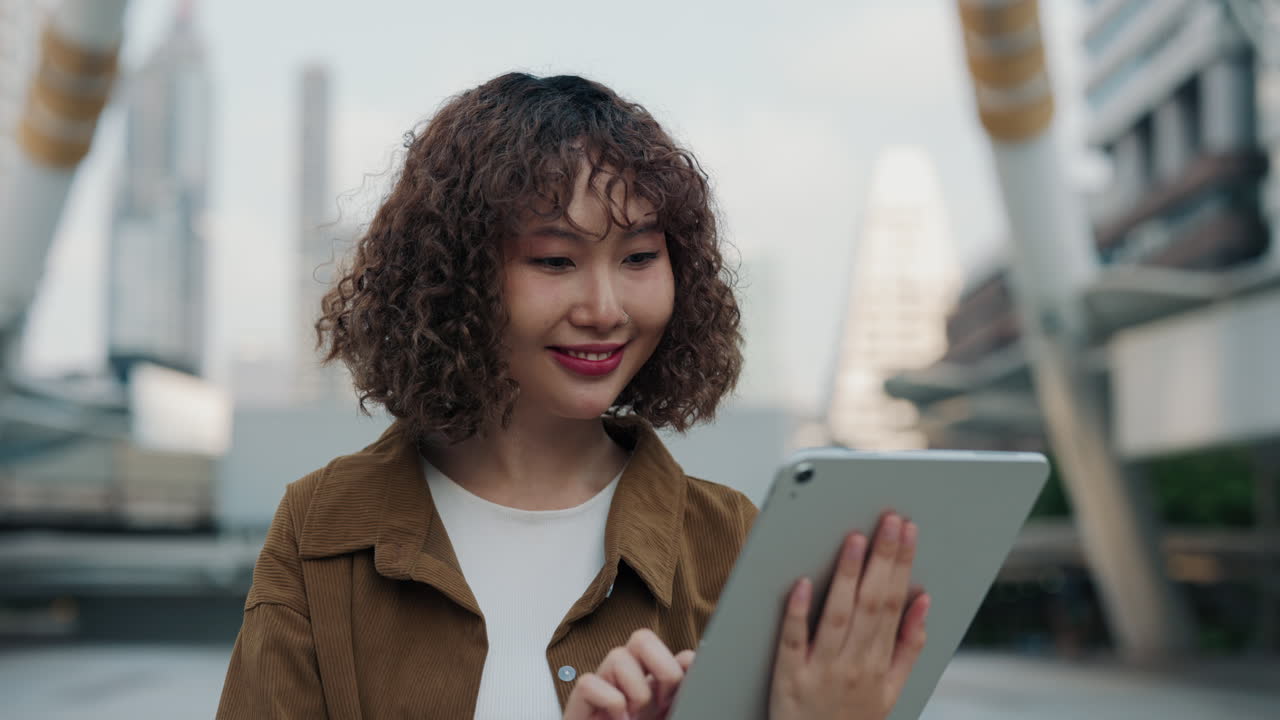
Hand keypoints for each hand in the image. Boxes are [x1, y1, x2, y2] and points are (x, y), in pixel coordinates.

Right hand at [563, 629, 695, 719]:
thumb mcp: (670, 718)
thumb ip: (683, 698)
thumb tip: (690, 662)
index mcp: (657, 687)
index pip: (675, 654)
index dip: (683, 668)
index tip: (682, 697)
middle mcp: (631, 681)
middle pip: (642, 639)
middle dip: (660, 666)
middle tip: (662, 701)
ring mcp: (604, 687)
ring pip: (617, 655)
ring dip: (633, 690)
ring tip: (634, 718)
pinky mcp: (580, 701)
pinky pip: (590, 682)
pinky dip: (608, 703)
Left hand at [768, 511, 928, 719]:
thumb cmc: (851, 718)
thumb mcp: (892, 692)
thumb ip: (909, 647)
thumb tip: (923, 602)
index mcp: (879, 664)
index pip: (893, 603)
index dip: (901, 564)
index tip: (907, 530)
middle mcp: (853, 664)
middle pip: (871, 603)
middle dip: (882, 558)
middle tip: (888, 520)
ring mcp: (820, 669)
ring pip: (836, 615)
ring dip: (846, 576)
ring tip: (854, 539)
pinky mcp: (788, 676)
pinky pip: (793, 640)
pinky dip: (797, 612)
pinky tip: (802, 583)